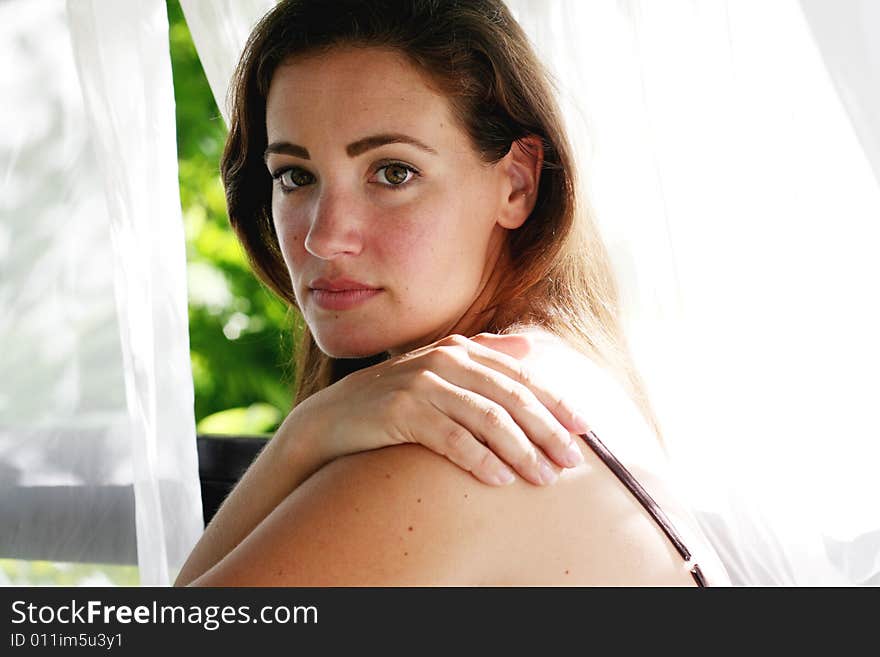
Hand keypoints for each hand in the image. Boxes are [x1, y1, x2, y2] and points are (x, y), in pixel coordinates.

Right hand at [283, 332, 590, 486]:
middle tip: (570, 463)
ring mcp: (422, 383)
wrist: (333, 418)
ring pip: (487, 419)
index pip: (520, 376)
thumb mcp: (439, 370)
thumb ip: (484, 355)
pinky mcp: (402, 410)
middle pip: (511, 398)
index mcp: (460, 349)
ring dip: (520, 451)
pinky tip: (499, 479)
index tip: (584, 431)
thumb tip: (529, 348)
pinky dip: (478, 459)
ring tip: (542, 478)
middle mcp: (445, 360)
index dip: (555, 403)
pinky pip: (451, 438)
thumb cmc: (395, 399)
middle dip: (547, 432)